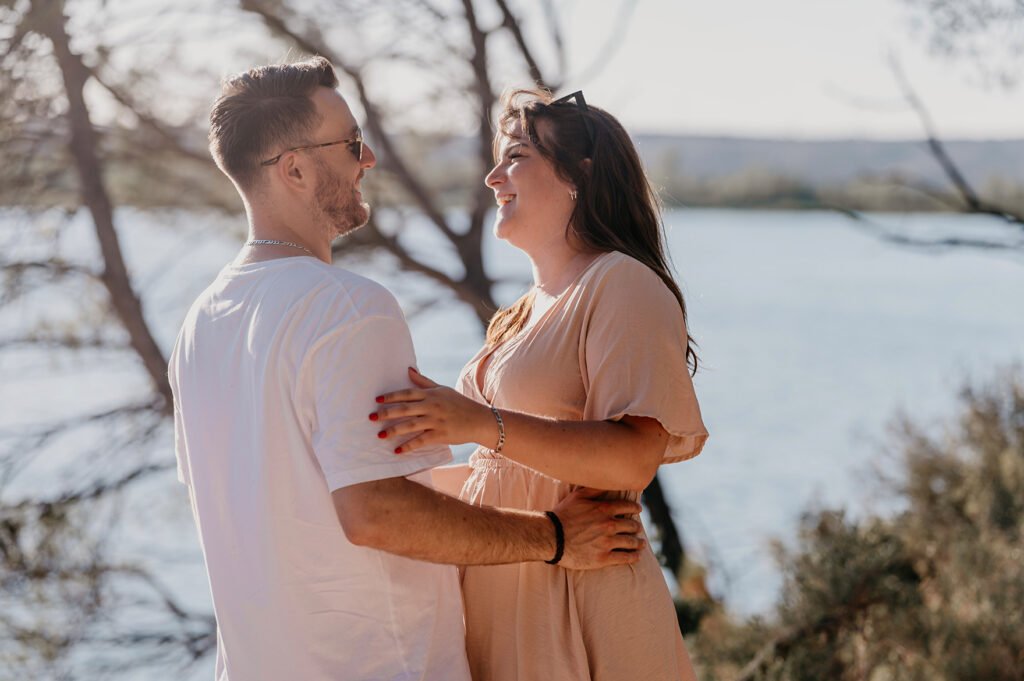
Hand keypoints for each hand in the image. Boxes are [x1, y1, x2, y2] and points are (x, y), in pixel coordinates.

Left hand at [372, 367, 493, 452]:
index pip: (407, 393)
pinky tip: (397, 450)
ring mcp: (436, 421)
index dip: (391, 396)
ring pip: (411, 425)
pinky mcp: (441, 435)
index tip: (376, 400)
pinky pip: (421, 441)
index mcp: (431, 394)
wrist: (479, 420)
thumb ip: (423, 381)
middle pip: (405, 409)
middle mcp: (432, 406)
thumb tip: (408, 369)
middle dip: (386, 413)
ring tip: (380, 435)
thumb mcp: (442, 389)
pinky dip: (408, 446)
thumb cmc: (459, 404)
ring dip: (394, 430)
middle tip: (371, 417)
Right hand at [552, 488, 644, 569]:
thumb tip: (608, 480)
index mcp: (604, 509)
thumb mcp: (577, 496)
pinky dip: (633, 557)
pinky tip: (637, 556)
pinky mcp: (603, 558)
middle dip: (635, 527)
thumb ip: (595, 488)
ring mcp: (607, 542)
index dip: (634, 509)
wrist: (551, 537)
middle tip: (637, 529)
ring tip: (641, 544)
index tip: (638, 510)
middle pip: (631, 526)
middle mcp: (609, 525)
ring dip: (638, 542)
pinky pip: (624, 558)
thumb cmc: (563, 514)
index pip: (627, 507)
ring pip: (630, 542)